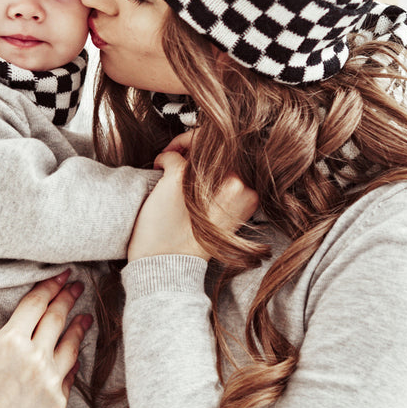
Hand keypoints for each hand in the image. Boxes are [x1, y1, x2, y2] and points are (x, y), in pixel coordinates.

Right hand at [0, 272, 91, 407]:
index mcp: (9, 341)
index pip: (37, 303)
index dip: (51, 285)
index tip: (63, 273)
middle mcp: (33, 357)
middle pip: (57, 317)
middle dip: (68, 297)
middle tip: (77, 285)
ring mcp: (48, 380)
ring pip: (72, 344)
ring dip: (79, 326)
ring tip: (85, 316)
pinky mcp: (57, 402)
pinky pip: (70, 375)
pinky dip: (74, 361)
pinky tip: (77, 354)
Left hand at [127, 150, 258, 261]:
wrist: (168, 263)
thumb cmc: (194, 239)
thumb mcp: (223, 214)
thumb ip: (225, 185)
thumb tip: (210, 153)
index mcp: (248, 192)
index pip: (235, 155)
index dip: (216, 151)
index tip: (198, 157)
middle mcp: (233, 182)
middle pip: (218, 145)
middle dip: (196, 145)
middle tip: (180, 154)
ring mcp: (206, 178)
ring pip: (195, 143)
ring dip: (179, 147)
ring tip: (170, 160)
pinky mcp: (179, 177)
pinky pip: (170, 154)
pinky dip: (162, 158)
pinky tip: (158, 169)